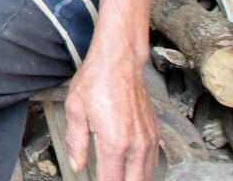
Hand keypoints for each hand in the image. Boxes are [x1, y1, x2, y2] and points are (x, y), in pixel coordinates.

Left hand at [63, 48, 157, 180]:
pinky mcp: (156, 132)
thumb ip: (76, 142)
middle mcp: (136, 144)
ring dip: (134, 179)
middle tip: (108, 179)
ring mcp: (149, 139)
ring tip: (120, 176)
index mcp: (114, 142)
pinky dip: (145, 169)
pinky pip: (155, 161)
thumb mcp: (76, 110)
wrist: (119, 62)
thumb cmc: (97, 81)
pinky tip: (135, 168)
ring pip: (147, 175)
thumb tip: (77, 165)